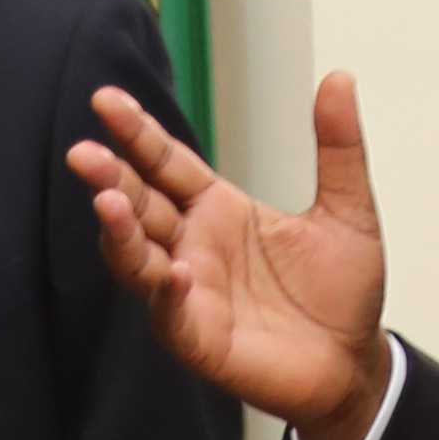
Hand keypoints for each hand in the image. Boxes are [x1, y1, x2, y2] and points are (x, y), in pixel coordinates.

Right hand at [69, 73, 392, 439]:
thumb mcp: (348, 209)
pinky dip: (167, 294)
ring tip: (106, 202)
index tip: (106, 100)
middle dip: (109, 178)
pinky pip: (171, 314)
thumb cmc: (342, 292)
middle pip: (139, 204)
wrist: (354, 363)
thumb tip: (340, 77)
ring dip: (119, 232)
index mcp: (218, 209)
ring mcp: (188, 292)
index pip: (166, 163)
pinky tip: (172, 272)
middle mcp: (192, 246)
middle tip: (84, 152)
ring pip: (138, 258)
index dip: (137, 133)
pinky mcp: (198, 339)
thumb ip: (338, 148)